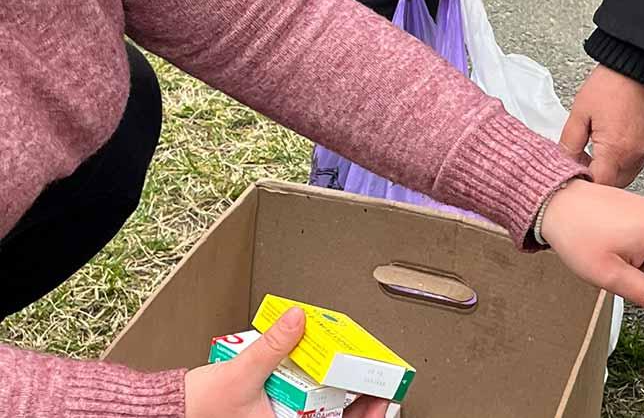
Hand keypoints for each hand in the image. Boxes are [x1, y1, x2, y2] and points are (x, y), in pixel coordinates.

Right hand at [185, 307, 388, 417]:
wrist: (173, 410)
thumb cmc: (201, 407)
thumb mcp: (243, 371)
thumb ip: (272, 344)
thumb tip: (298, 319)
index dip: (370, 411)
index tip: (386, 394)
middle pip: (336, 415)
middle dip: (357, 398)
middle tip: (375, 378)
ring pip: (321, 408)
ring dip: (337, 392)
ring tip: (353, 373)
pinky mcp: (271, 411)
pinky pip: (302, 402)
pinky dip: (314, 387)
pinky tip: (318, 372)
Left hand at [561, 65, 643, 187]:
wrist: (640, 66)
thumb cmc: (611, 84)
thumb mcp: (580, 112)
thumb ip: (569, 142)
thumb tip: (564, 161)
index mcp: (615, 150)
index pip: (599, 185)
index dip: (583, 184)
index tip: (571, 176)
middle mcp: (633, 156)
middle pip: (612, 186)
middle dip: (594, 181)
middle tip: (577, 167)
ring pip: (623, 178)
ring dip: (607, 174)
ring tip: (590, 157)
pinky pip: (632, 166)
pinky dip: (618, 165)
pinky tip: (606, 151)